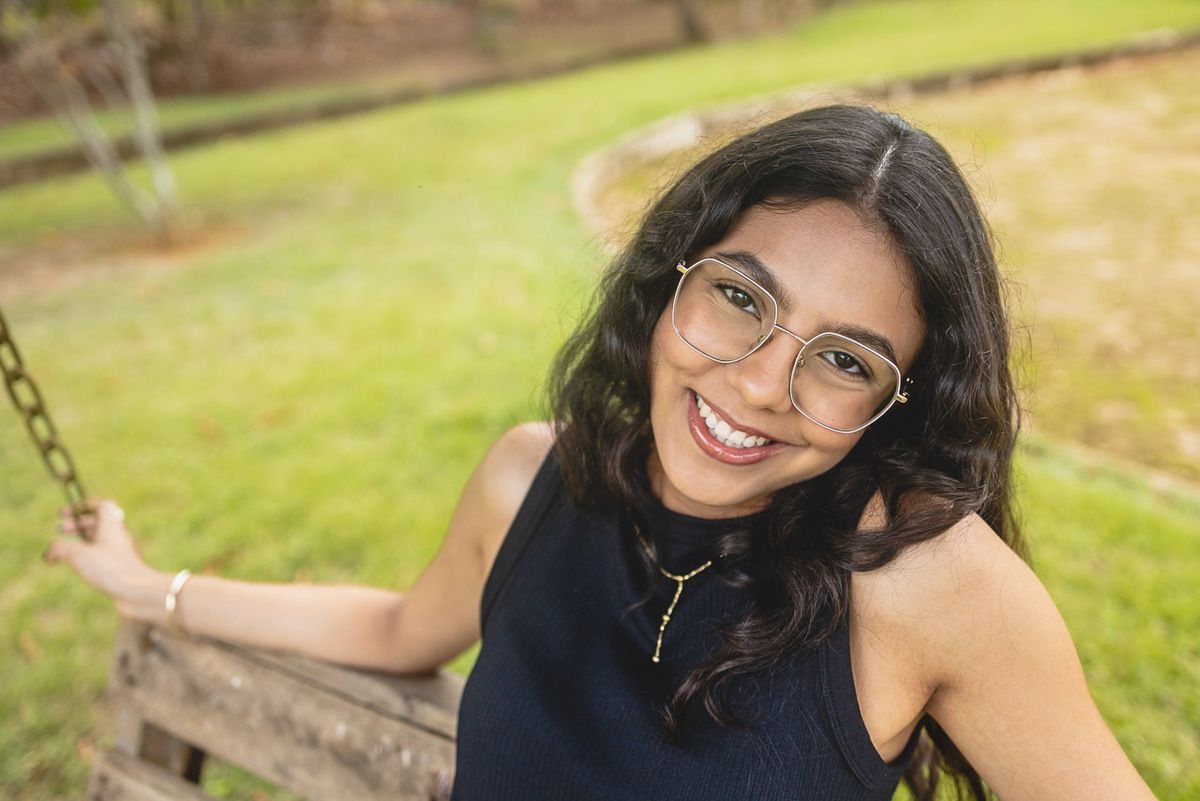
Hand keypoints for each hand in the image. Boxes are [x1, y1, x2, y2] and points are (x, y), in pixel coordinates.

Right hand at [46, 499, 165, 616]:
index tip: (65, 514)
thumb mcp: (78, 555)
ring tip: (65, 551)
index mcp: (113, 525)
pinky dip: (90, 556)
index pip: (102, 505)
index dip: (83, 506)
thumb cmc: (111, 568)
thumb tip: (50, 552)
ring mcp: (122, 551)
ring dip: (83, 540)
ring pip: (101, 539)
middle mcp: (120, 535)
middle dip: (78, 524)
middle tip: (60, 530)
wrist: (137, 591)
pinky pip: (105, 555)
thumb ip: (60, 548)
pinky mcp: (123, 567)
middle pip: (99, 522)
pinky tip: (80, 567)